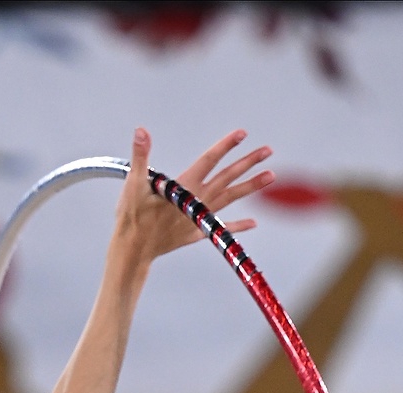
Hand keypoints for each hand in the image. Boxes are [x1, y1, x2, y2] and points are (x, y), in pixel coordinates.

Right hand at [114, 128, 274, 260]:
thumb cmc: (131, 218)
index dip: (225, 146)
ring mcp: (199, 218)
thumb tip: (141, 132)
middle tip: (268, 151)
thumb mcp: (133, 183)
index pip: (208, 160)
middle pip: (227, 177)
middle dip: (248, 162)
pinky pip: (221, 228)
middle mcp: (197, 201)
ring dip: (250, 186)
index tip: (242, 134)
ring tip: (271, 176)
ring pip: (230, 198)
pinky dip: (237, 226)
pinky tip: (253, 223)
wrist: (132, 251)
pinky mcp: (195, 233)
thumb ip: (140, 156)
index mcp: (183, 188)